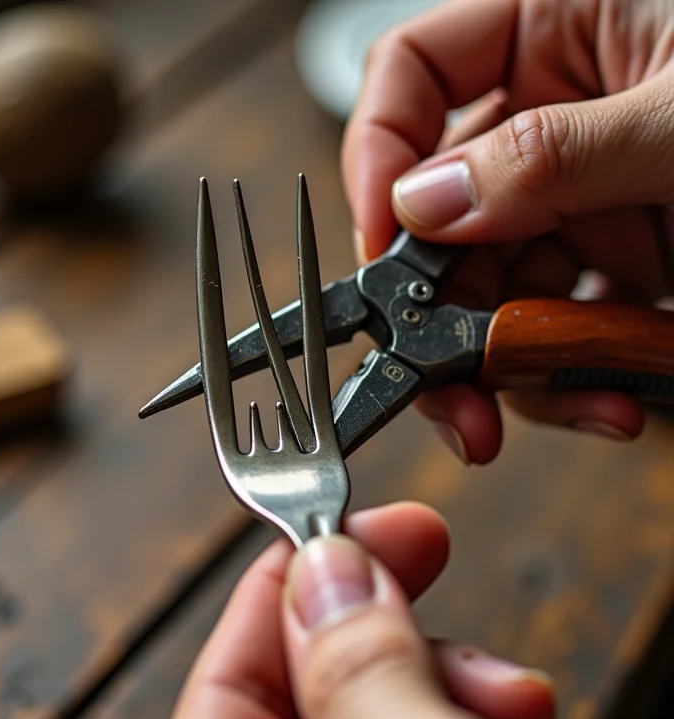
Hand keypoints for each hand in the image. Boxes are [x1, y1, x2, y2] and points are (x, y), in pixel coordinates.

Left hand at [157, 503, 553, 718]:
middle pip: (301, 687)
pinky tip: (513, 716)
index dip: (286, 583)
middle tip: (428, 549)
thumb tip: (329, 568)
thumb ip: (361, 675)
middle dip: (381, 618)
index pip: (224, 674)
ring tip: (507, 688)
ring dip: (444, 680)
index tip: (348, 523)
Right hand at [342, 0, 673, 464]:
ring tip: (574, 403)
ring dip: (511, 362)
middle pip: (441, 215)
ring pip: (491, 288)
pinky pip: (554, 321)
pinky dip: (568, 371)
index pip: (412, 78)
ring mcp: (581, 195)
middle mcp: (553, 115)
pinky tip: (607, 399)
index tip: (384, 243)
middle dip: (439, 311)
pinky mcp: (617, 257)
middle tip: (448, 392)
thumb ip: (554, 154)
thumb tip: (427, 202)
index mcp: (560, 26)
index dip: (379, 158)